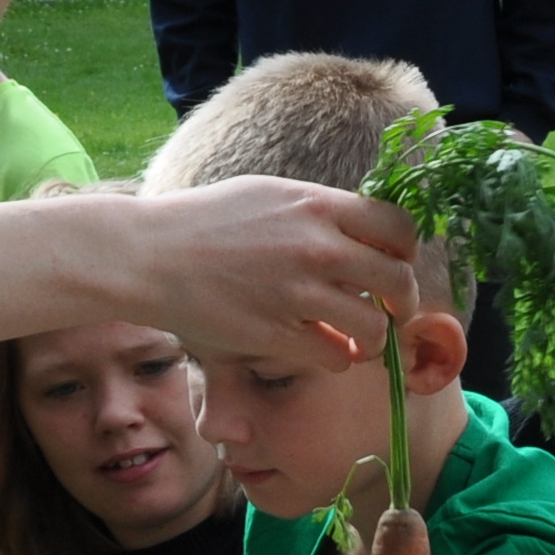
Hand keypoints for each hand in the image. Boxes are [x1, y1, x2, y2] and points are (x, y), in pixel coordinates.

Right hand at [121, 180, 424, 373]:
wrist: (149, 254)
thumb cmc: (204, 221)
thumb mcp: (269, 195)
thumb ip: (317, 211)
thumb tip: (358, 226)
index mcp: (317, 205)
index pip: (398, 228)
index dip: (405, 252)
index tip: (393, 265)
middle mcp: (316, 247)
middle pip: (398, 282)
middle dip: (402, 303)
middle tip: (391, 312)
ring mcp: (298, 293)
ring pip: (374, 329)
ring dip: (372, 340)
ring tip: (356, 339)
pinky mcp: (276, 334)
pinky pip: (335, 358)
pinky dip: (336, 359)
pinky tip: (321, 350)